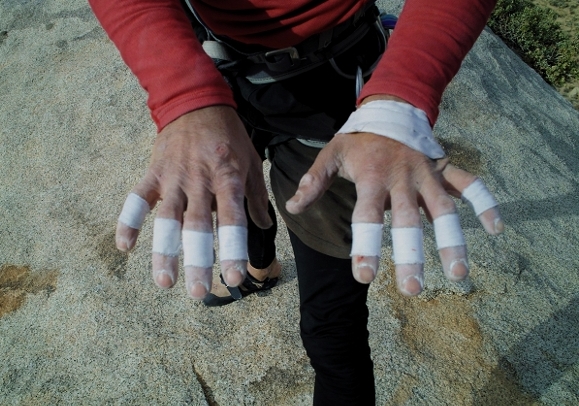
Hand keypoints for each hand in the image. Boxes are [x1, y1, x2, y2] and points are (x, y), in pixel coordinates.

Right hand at [115, 106, 271, 298]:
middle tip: (199, 293)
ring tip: (164, 281)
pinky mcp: (153, 172)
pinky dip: (128, 220)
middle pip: (198, 227)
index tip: (234, 277)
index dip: (233, 249)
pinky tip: (125, 247)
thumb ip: (256, 195)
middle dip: (197, 261)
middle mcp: (200, 181)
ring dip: (163, 251)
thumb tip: (263, 226)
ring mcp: (174, 177)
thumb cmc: (229, 136)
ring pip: (167, 219)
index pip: (232, 220)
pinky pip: (137, 199)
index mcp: (228, 178)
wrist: (197, 102)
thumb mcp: (251, 161)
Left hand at [286, 99, 502, 295]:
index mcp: (373, 178)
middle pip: (409, 222)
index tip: (365, 277)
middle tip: (413, 290)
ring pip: (444, 210)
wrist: (390, 109)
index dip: (365, 246)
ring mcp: (427, 175)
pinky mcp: (445, 169)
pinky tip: (496, 229)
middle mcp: (402, 179)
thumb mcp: (331, 153)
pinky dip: (486, 203)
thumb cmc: (358, 139)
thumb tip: (291, 207)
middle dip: (412, 256)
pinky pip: (471, 185)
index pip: (367, 216)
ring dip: (453, 240)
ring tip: (458, 273)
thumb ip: (314, 180)